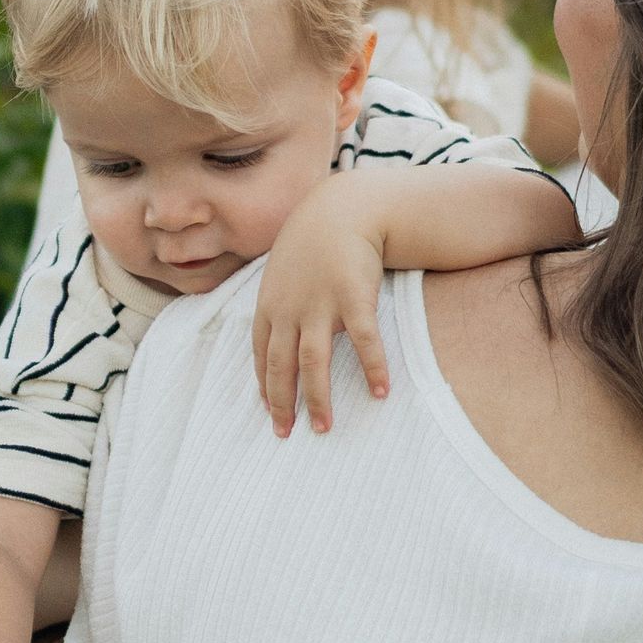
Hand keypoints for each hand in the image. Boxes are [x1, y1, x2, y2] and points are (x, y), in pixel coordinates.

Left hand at [253, 179, 390, 436]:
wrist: (343, 208)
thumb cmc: (313, 242)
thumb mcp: (282, 271)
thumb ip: (278, 304)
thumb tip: (277, 336)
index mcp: (269, 304)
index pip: (260, 355)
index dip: (264, 386)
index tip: (270, 412)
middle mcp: (289, 308)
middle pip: (280, 366)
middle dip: (282, 403)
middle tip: (286, 434)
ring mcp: (320, 303)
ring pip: (313, 362)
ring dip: (318, 398)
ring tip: (324, 427)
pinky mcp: (354, 297)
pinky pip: (364, 341)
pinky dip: (372, 368)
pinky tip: (381, 391)